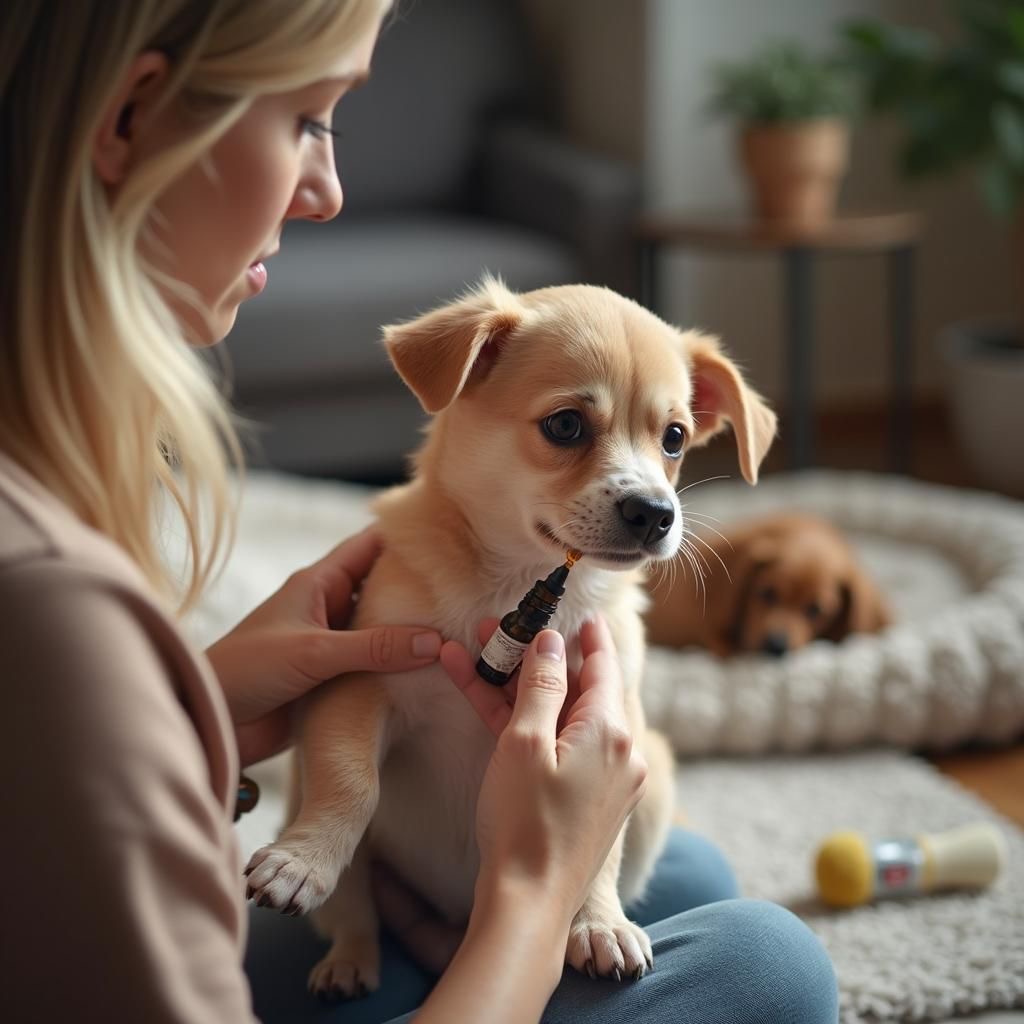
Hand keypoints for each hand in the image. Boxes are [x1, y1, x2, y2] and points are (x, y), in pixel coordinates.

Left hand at [207, 526, 441, 766]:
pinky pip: (375, 664)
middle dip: (418, 585)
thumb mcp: (313, 652)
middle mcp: (328, 607)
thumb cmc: (247, 671)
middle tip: (466, 585)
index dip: (404, 536)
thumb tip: (434, 641)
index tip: (446, 533)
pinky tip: (432, 669)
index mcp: (317, 583)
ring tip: (460, 625)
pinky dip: (399, 665)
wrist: (213, 724)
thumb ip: (374, 647)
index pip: (368, 546)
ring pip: (382, 627)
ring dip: (411, 629)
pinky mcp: (334, 678)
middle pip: (382, 586)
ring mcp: (333, 643)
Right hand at [440, 617, 646, 928]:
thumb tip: (552, 641)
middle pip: (576, 688)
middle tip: (499, 628)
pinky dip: (521, 721)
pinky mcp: (582, 796)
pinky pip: (554, 744)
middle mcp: (617, 752)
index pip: (603, 665)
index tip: (581, 610)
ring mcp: (601, 777)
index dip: (588, 634)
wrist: (528, 904)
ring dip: (517, 685)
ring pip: (558, 714)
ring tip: (472, 650)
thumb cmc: (524, 823)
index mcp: (611, 732)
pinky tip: (478, 695)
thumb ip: (541, 685)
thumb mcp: (525, 742)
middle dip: (534, 656)